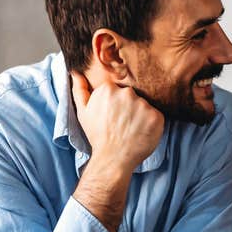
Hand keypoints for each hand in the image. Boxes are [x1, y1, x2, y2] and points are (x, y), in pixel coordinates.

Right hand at [69, 71, 163, 231]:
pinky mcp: (156, 116)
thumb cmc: (97, 135)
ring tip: (131, 129)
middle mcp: (127, 93)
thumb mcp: (83, 112)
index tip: (113, 114)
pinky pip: (156, 115)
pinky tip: (141, 133)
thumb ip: (79, 90)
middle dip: (129, 107)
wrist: (113, 159)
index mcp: (108, 89)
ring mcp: (143, 105)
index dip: (117, 103)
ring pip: (145, 105)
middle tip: (123, 123)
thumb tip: (75, 72)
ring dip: (141, 115)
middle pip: (133, 95)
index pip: (119, 89)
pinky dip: (151, 124)